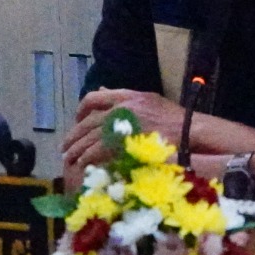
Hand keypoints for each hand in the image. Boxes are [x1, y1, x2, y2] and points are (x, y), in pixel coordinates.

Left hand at [62, 89, 186, 183]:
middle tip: (65, 147)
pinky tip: (83, 164)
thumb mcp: (149, 100)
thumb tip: (102, 90)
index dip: (81, 110)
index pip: (94, 98)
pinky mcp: (124, 142)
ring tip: (69, 158)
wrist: (189, 130)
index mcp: (127, 95)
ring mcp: (122, 124)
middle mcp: (121, 107)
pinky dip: (88, 156)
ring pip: (90, 136)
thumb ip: (125, 97)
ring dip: (76, 148)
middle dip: (73, 135)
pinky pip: (98, 150)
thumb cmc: (174, 118)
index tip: (77, 121)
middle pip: (88, 120)